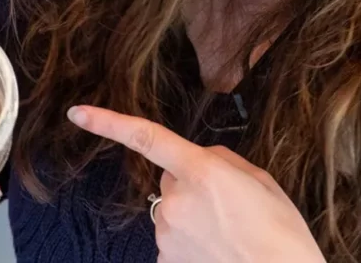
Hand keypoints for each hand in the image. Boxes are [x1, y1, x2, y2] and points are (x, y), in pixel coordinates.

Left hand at [68, 105, 324, 262]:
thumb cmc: (282, 235)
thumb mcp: (261, 181)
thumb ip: (221, 161)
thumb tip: (200, 158)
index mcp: (202, 172)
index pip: (146, 138)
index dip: (107, 123)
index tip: (77, 113)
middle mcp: (176, 201)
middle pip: (171, 179)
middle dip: (192, 184)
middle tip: (230, 205)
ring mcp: (167, 235)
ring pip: (173, 212)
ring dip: (193, 216)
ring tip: (229, 234)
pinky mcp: (165, 262)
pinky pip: (174, 240)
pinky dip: (191, 243)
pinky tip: (217, 252)